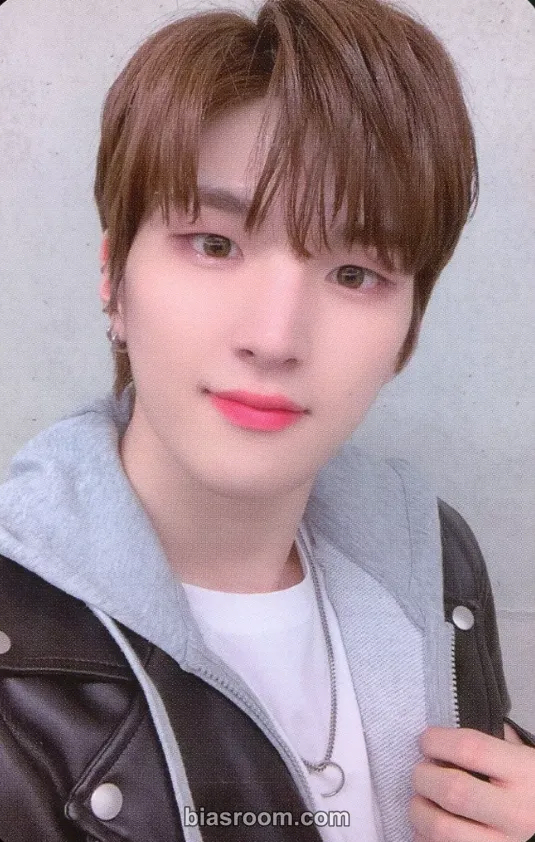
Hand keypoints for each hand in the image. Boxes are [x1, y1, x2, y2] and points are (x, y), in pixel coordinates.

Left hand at [410, 725, 534, 841]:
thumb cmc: (525, 784)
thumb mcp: (517, 755)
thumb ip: (485, 742)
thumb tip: (441, 736)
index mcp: (523, 773)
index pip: (470, 749)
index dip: (438, 741)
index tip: (426, 741)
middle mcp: (515, 812)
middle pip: (453, 791)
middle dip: (424, 776)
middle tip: (421, 772)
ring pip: (442, 828)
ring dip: (419, 811)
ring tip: (422, 801)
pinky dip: (424, 837)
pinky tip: (430, 825)